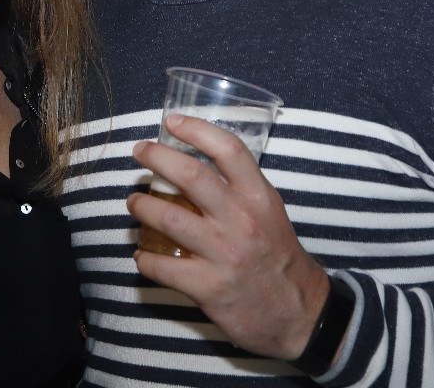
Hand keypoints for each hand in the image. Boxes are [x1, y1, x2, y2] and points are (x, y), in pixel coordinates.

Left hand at [128, 116, 328, 360]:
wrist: (299, 313)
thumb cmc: (278, 257)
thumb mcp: (270, 213)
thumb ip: (241, 190)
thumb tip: (197, 165)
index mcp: (259, 197)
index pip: (228, 149)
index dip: (197, 129)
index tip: (172, 121)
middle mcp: (242, 220)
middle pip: (191, 175)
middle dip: (157, 158)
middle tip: (140, 152)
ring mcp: (224, 254)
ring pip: (169, 219)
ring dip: (142, 206)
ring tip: (134, 201)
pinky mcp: (209, 287)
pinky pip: (162, 266)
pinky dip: (144, 258)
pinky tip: (141, 255)